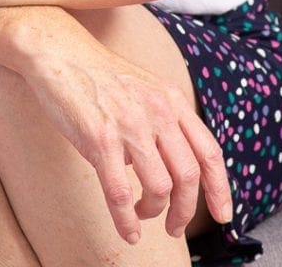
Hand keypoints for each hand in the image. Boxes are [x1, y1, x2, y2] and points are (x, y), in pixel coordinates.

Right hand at [21, 37, 231, 244]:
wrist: (59, 52)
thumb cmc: (97, 73)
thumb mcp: (144, 87)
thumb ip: (165, 119)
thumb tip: (173, 164)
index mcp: (171, 99)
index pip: (208, 152)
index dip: (220, 189)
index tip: (223, 215)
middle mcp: (157, 111)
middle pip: (188, 176)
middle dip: (184, 211)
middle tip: (174, 226)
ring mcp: (129, 125)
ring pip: (160, 188)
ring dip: (154, 212)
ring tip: (142, 213)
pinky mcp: (100, 139)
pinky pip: (121, 193)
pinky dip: (127, 221)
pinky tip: (128, 230)